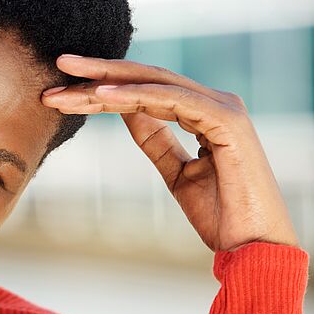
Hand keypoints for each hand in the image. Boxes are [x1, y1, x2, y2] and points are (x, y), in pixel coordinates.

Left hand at [41, 55, 299, 252]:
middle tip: (59, 64)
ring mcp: (223, 108)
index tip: (61, 93)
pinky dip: (135, 95)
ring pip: (153, 84)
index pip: (144, 91)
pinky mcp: (227, 120)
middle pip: (146, 79)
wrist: (254, 249)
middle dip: (99, 73)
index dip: (101, 90)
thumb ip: (154, 138)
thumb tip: (127, 109)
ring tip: (68, 77)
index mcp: (204, 112)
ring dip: (107, 80)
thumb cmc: (221, 216)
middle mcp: (214, 103)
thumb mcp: (175, 172)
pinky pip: (172, 100)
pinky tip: (101, 96)